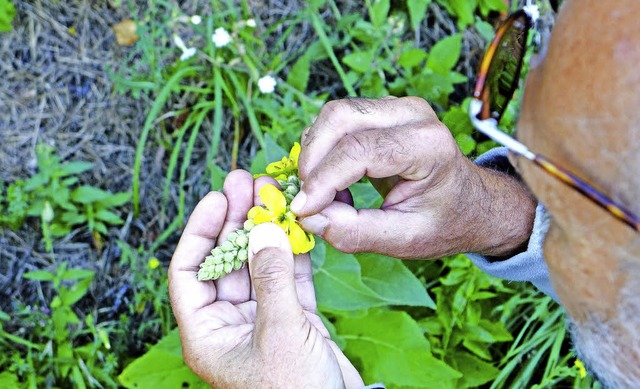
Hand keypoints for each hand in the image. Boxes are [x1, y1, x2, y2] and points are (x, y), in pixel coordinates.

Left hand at [168, 170, 363, 388]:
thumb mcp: (279, 333)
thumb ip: (271, 279)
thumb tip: (263, 229)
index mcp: (207, 333)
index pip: (189, 272)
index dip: (199, 231)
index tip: (216, 198)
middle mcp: (229, 323)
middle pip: (225, 260)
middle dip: (236, 220)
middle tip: (247, 181)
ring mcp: (262, 318)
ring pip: (258, 263)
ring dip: (266, 229)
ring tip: (273, 192)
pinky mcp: (293, 318)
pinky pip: (288, 276)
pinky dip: (293, 251)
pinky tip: (297, 223)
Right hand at [292, 96, 535, 258]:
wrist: (472, 205)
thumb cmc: (444, 222)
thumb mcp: (404, 240)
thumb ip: (356, 232)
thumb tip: (309, 217)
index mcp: (428, 145)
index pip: (358, 151)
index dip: (322, 180)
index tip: (301, 210)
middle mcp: (413, 114)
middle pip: (339, 118)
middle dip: (312, 160)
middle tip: (307, 199)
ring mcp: (398, 108)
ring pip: (334, 115)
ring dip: (315, 154)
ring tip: (325, 194)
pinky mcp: (384, 111)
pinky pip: (339, 120)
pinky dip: (324, 150)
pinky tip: (334, 182)